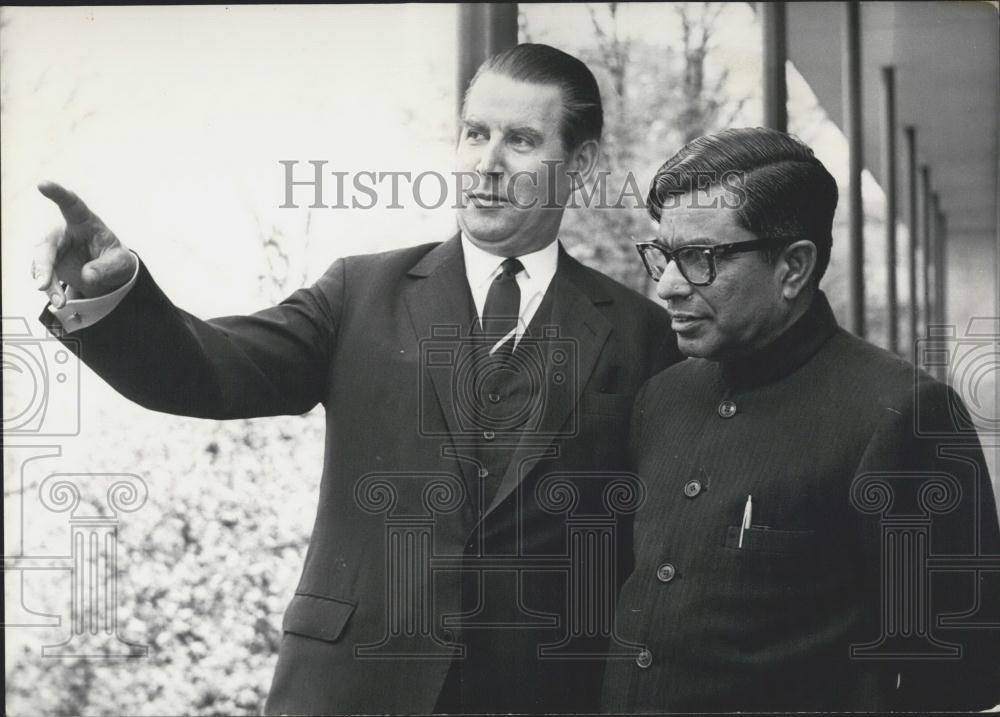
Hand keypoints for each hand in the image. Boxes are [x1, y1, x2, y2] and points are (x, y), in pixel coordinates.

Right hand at [34, 181, 136, 306]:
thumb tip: (87, 275)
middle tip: (43, 286)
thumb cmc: (116, 260)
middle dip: (43, 264)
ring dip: (47, 282)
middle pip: (48, 243)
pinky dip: (50, 290)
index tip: (42, 184)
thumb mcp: (119, 263)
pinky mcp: (51, 264)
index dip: (57, 194)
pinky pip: (44, 275)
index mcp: (85, 222)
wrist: (110, 275)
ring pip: (42, 262)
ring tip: (59, 302)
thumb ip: (105, 268)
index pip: (71, 204)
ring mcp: (55, 249)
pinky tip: (58, 301)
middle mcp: (65, 233)